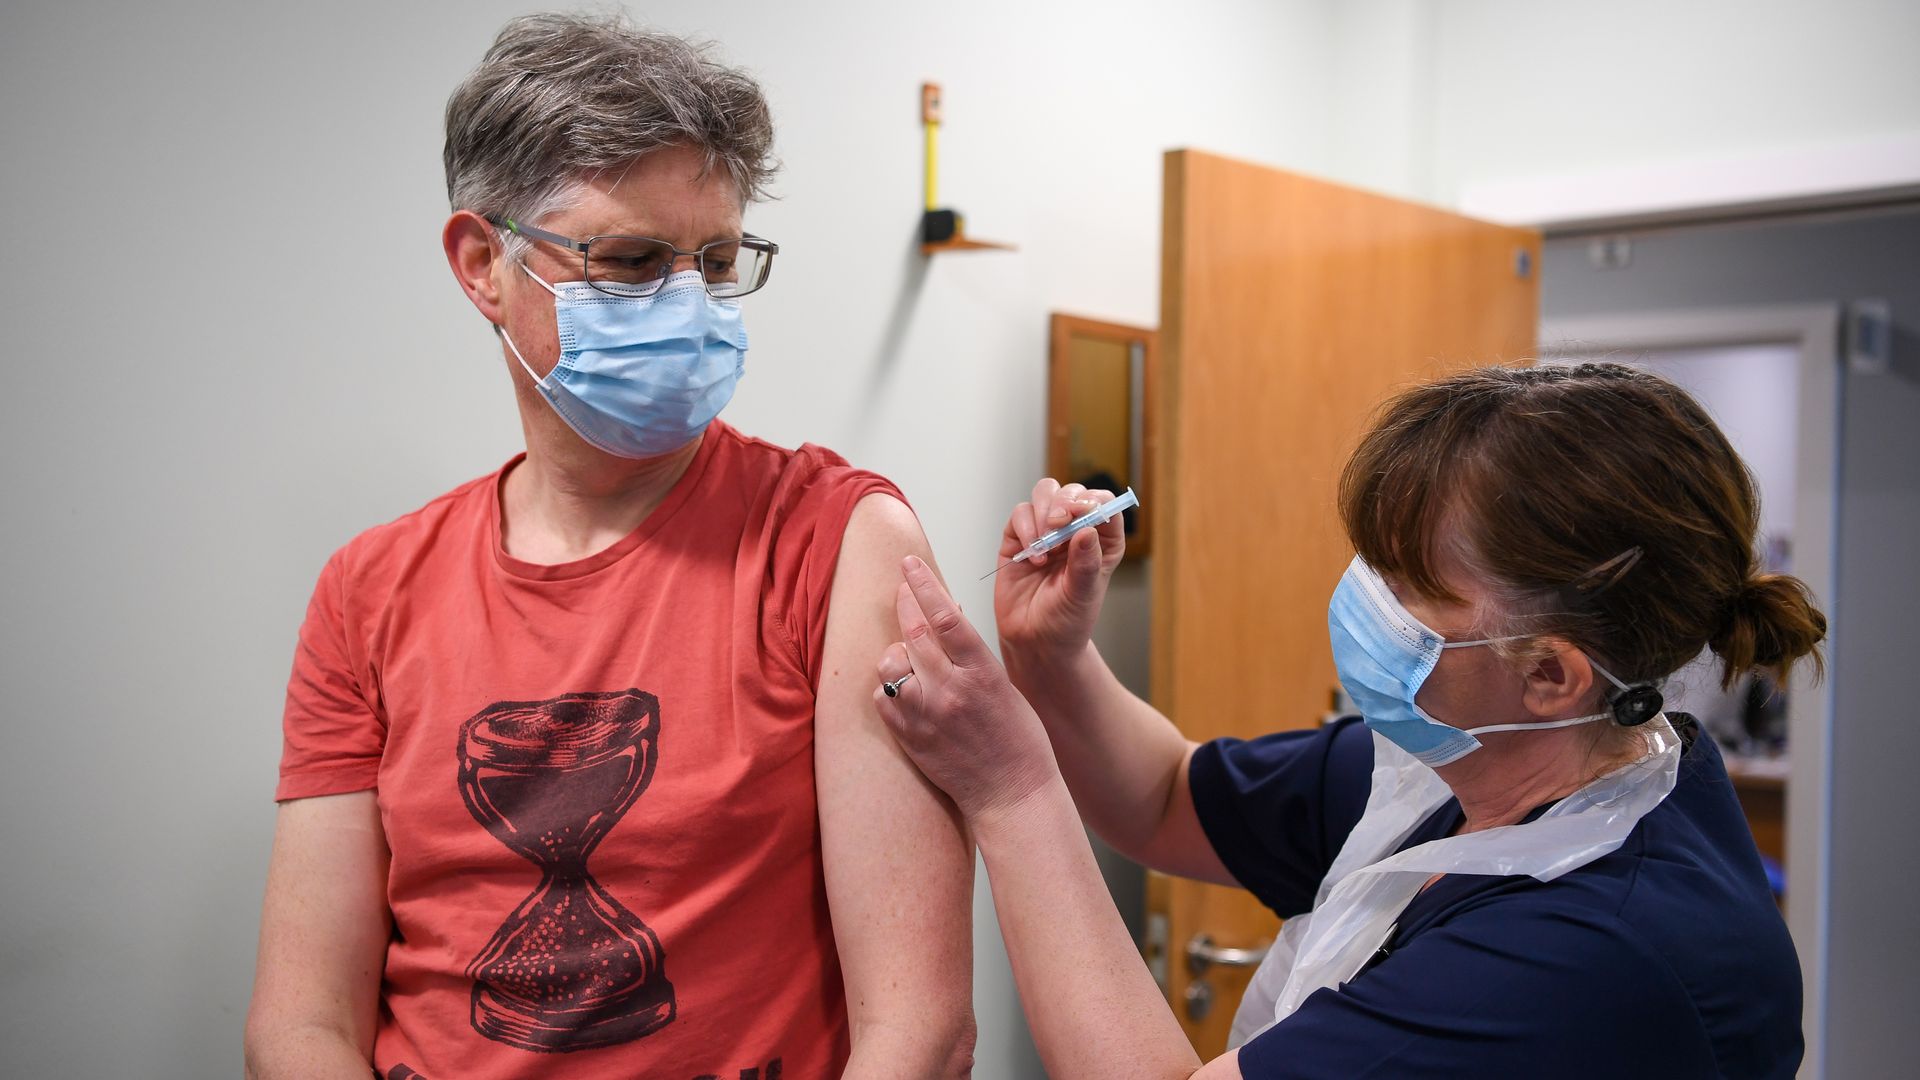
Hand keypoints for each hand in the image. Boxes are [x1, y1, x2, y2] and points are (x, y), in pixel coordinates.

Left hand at [874, 556, 1061, 824]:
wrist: (1012, 793)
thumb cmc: (1017, 739)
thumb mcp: (1003, 685)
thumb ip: (970, 654)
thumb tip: (944, 618)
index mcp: (982, 673)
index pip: (944, 617)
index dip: (924, 584)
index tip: (909, 563)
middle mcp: (950, 690)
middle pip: (913, 631)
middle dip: (905, 602)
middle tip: (902, 589)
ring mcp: (925, 714)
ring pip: (890, 663)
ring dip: (896, 650)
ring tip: (910, 655)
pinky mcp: (907, 736)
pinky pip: (883, 696)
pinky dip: (890, 685)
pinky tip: (905, 687)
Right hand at [993, 479, 1125, 670]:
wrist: (1034, 642)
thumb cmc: (1066, 621)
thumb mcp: (1083, 594)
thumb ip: (1085, 563)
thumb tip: (1086, 529)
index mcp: (1101, 541)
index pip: (1104, 504)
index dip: (1094, 502)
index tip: (1082, 513)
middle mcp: (1074, 531)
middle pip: (1072, 492)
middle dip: (1064, 503)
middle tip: (1058, 525)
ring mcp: (1045, 531)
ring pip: (1045, 493)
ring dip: (1044, 511)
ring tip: (1044, 544)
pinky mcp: (1018, 537)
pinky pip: (1020, 514)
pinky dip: (1024, 528)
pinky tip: (1031, 556)